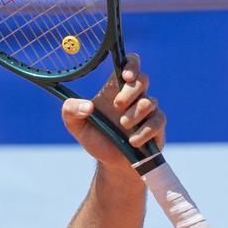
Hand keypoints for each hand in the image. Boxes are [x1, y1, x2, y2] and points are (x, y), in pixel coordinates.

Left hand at [61, 53, 165, 172]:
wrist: (112, 164)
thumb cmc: (95, 138)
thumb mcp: (76, 126)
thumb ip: (70, 111)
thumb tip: (87, 106)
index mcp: (114, 89)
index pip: (129, 64)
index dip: (132, 64)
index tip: (126, 75)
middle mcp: (133, 96)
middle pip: (142, 79)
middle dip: (129, 92)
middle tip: (117, 106)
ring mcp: (148, 110)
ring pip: (149, 102)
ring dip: (134, 115)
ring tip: (122, 126)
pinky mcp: (157, 125)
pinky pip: (157, 121)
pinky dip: (143, 132)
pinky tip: (132, 141)